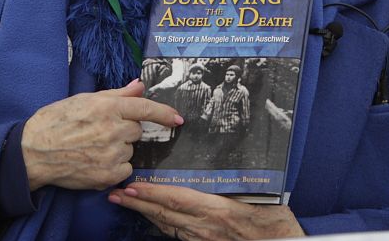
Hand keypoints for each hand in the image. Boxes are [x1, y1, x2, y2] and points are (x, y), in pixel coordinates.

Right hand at [21, 80, 182, 190]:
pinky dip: (114, 166)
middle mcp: (112, 130)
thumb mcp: (84, 100)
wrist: (33, 152)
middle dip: (125, 129)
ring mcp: (111, 154)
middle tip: (101, 130)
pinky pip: (124, 168)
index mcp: (107, 108)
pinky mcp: (107, 175)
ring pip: (130, 150)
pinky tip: (94, 160)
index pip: (145, 108)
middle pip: (137, 130)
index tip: (177, 119)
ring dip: (119, 148)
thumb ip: (116, 94)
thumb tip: (139, 86)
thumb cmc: (55, 121)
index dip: (164, 113)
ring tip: (92, 146)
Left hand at [109, 183, 303, 239]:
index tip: (131, 186)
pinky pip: (176, 233)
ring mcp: (203, 239)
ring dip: (144, 212)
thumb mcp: (256, 194)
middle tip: (115, 193)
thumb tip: (218, 156)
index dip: (151, 193)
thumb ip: (235, 178)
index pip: (176, 200)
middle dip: (137, 203)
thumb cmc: (274, 220)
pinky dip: (160, 222)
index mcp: (216, 210)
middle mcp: (205, 227)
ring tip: (125, 201)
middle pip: (164, 213)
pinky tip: (151, 215)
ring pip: (166, 224)